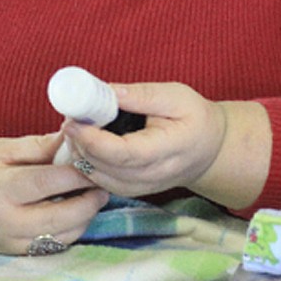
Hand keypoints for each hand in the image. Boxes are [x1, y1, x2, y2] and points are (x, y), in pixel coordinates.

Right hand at [0, 134, 108, 254]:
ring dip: (84, 218)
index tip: (95, 163)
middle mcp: (5, 220)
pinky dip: (69, 230)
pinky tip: (76, 212)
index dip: (77, 174)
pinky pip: (51, 245)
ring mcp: (9, 241)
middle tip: (103, 183)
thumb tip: (73, 138)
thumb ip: (39, 146)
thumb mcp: (1, 147)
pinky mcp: (13, 252)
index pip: (48, 183)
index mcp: (0, 188)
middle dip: (89, 200)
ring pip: (61, 236)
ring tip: (93, 196)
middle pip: (61, 216)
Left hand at [62, 81, 227, 199]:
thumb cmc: (195, 119)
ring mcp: (141, 187)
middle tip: (70, 116)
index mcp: (169, 149)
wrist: (209, 150)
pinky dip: (86, 163)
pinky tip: (84, 142)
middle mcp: (153, 175)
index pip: (124, 153)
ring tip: (76, 126)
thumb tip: (106, 91)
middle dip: (80, 143)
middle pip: (105, 167)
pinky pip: (100, 181)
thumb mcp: (176, 96)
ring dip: (80, 153)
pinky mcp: (130, 190)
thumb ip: (142, 95)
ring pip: (98, 177)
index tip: (74, 120)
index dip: (93, 139)